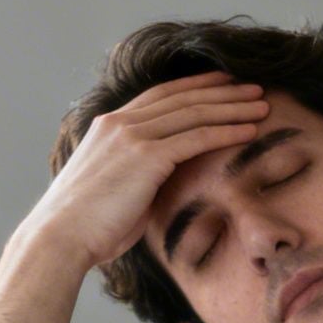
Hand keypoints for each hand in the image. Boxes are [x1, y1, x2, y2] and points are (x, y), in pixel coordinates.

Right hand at [18, 71, 268, 269]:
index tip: (224, 85)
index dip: (196, 87)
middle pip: (183, 97)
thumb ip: (140, 175)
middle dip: (222, 91)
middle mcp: (120, 122)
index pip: (161, 95)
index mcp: (109, 126)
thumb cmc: (85, 227)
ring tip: (262, 105)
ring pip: (195, 112)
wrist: (60, 238)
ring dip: (233, 107)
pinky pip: (197, 137)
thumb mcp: (113, 188)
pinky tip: (250, 131)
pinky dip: (227, 131)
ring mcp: (132, 136)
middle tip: (253, 88)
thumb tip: (166, 183)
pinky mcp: (146, 157)